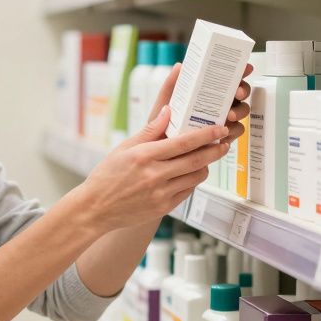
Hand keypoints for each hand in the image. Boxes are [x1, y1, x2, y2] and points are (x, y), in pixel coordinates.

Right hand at [77, 107, 228, 234]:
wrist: (96, 209)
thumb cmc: (107, 176)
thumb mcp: (124, 148)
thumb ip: (149, 130)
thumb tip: (168, 111)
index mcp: (144, 156)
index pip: (184, 142)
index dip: (206, 135)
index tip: (219, 129)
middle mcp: (155, 175)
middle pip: (197, 160)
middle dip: (215, 150)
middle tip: (224, 142)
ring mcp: (161, 193)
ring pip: (196, 177)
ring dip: (205, 165)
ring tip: (206, 158)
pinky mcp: (164, 207)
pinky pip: (188, 191)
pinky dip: (193, 180)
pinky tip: (190, 173)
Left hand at [148, 62, 252, 144]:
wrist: (160, 148)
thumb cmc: (162, 122)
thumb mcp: (164, 102)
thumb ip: (171, 85)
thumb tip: (179, 66)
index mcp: (207, 91)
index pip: (227, 77)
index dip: (240, 71)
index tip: (245, 69)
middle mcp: (218, 103)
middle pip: (240, 92)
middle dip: (243, 90)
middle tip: (237, 93)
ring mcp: (222, 119)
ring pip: (241, 111)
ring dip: (239, 111)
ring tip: (229, 115)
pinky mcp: (223, 136)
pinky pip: (236, 131)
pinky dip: (234, 130)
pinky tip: (226, 131)